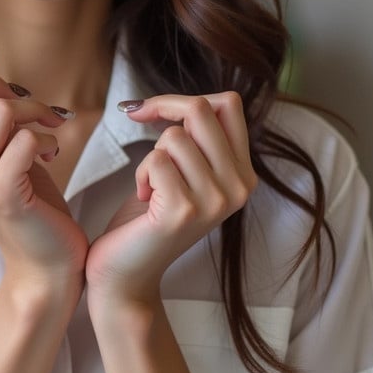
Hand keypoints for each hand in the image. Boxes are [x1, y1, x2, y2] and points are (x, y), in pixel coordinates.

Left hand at [86, 91, 256, 304]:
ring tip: (153, 186)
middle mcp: (239, 187)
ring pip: (174, 136)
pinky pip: (156, 161)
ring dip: (151, 156)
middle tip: (145, 142)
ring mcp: (215, 200)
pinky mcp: (185, 211)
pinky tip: (146, 201)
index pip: (228, 104)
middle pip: (201, 111)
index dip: (183, 98)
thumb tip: (187, 100)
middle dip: (162, 116)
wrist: (128, 274)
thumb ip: (199, 139)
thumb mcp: (186, 172)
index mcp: (244, 173)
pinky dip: (140, 174)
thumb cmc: (150, 217)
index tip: (151, 110)